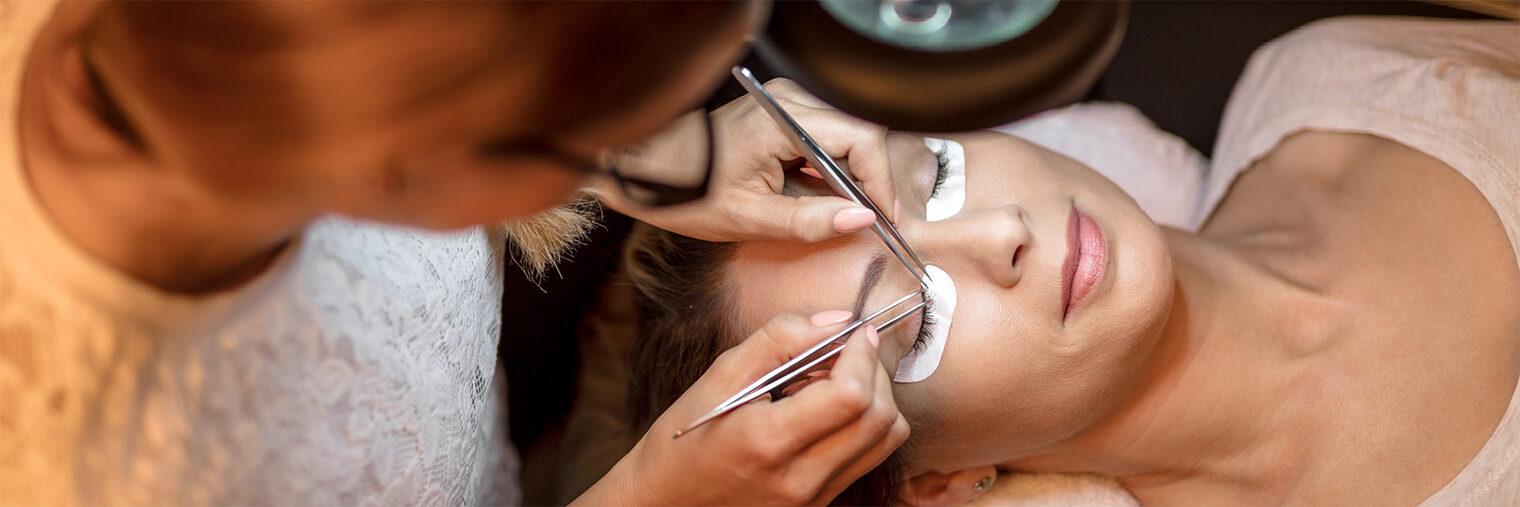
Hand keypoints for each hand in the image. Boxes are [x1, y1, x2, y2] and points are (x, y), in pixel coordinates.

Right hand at [574, 311, 909, 505]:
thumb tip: (838, 320)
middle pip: (881, 419)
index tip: (855, 332)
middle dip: (875, 372)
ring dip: (876, 398)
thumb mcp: (720, 376)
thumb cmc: (685, 439)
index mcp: (768, 440)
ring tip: (837, 381)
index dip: (863, 355)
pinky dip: (864, 424)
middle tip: (848, 351)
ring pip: (886, 440)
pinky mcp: (821, 503)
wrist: (667, 501)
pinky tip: (829, 411)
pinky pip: (868, 457)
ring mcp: (813, 498)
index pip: (852, 395)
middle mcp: (799, 477)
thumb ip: (779, 339)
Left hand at [595, 78, 895, 242]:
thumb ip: (810, 220)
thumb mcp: (751, 219)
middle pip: (861, 133)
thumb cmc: (691, 193)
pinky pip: (829, 135)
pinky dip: (837, 167)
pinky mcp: (785, 112)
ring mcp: (787, 103)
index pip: (860, 139)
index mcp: (780, 122)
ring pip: (850, 133)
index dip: (880, 181)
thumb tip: (862, 220)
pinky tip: (826, 195)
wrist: (653, 173)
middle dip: (872, 178)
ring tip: (847, 211)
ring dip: (855, 173)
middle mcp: (789, 101)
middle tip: (870, 219)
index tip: (883, 218)